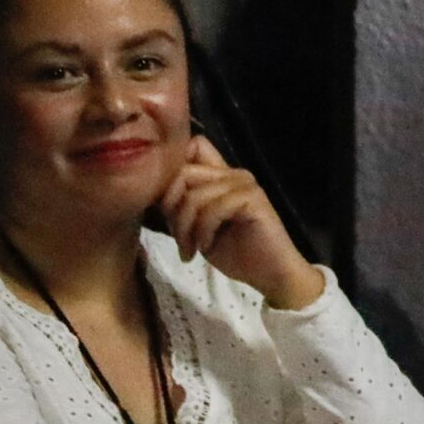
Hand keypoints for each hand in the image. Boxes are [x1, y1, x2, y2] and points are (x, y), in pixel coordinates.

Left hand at [160, 136, 322, 308]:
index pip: (189, 149)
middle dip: (171, 206)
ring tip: (190, 248)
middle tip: (178, 236)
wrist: (271, 274)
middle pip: (183, 171)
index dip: (169, 173)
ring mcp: (244, 184)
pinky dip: (203, 230)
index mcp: (221, 176)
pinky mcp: (252, 199)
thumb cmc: (235, 253)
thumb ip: (184, 204)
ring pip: (194, 194)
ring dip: (185, 226)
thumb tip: (152, 192)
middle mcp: (233, 174)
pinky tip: (206, 246)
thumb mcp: (198, 227)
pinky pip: (213, 208)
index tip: (165, 208)